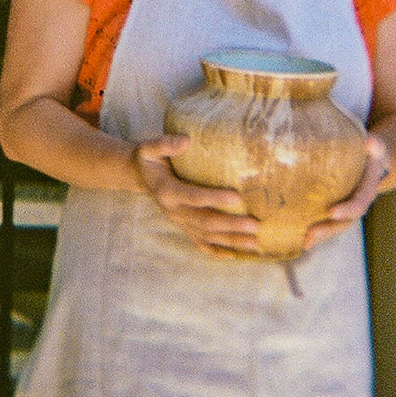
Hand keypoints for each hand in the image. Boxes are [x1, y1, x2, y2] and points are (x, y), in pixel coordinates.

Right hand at [131, 134, 261, 256]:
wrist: (140, 177)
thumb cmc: (150, 159)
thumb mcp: (150, 148)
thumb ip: (165, 144)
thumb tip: (186, 141)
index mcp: (167, 192)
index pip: (194, 197)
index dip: (215, 198)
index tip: (238, 197)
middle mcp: (174, 212)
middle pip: (205, 222)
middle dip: (231, 225)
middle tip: (255, 225)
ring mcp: (179, 223)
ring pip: (207, 237)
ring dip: (232, 241)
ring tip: (255, 242)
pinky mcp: (184, 228)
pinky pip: (201, 244)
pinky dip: (218, 252)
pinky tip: (236, 255)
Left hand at [301, 131, 391, 250]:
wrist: (374, 162)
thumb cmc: (370, 152)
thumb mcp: (376, 147)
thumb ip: (376, 146)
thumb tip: (371, 143)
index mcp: (368, 190)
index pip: (358, 203)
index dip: (346, 210)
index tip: (331, 212)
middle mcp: (358, 204)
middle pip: (345, 222)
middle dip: (328, 230)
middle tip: (310, 235)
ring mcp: (348, 210)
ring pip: (336, 227)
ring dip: (321, 235)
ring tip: (304, 243)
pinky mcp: (337, 210)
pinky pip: (328, 223)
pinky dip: (316, 232)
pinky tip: (300, 239)